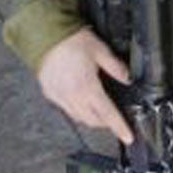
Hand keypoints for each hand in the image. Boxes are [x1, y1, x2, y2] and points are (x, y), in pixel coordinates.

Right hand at [36, 29, 132, 144]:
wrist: (44, 35)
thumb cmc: (71, 40)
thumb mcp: (100, 50)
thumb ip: (115, 67)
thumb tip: (127, 78)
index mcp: (87, 87)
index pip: (108, 114)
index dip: (119, 127)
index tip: (128, 137)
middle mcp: (72, 96)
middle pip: (93, 120)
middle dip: (106, 123)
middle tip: (114, 118)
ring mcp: (59, 97)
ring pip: (79, 118)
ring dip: (91, 118)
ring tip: (99, 110)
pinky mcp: (50, 94)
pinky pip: (66, 110)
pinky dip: (77, 110)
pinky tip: (81, 101)